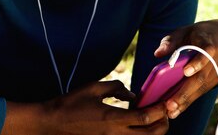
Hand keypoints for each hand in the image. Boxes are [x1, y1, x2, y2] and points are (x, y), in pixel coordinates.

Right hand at [41, 80, 168, 134]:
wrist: (52, 123)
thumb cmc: (71, 103)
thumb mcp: (94, 88)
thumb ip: (116, 88)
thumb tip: (132, 94)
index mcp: (113, 119)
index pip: (145, 118)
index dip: (159, 111)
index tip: (166, 102)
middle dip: (162, 125)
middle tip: (165, 113)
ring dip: (152, 132)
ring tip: (155, 120)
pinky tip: (137, 126)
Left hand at [154, 19, 217, 118]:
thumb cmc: (200, 33)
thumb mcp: (184, 31)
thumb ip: (170, 41)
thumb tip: (157, 54)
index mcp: (210, 42)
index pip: (206, 52)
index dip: (197, 62)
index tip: (186, 72)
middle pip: (202, 76)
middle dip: (185, 92)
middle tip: (170, 104)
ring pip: (203, 87)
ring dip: (187, 100)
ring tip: (172, 111)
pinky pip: (205, 90)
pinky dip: (191, 99)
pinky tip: (179, 108)